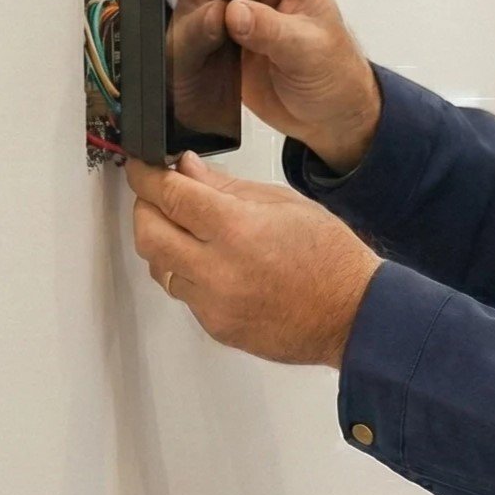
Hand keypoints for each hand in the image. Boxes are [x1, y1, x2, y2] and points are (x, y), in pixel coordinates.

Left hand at [125, 150, 382, 367]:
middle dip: (145, 207)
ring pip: (160, 267)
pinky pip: (184, 294)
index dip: (147, 175)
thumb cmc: (331, 258)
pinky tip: (215, 264)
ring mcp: (213, 303)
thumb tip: (189, 169)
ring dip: (165, 243)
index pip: (169, 194)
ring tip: (190, 231)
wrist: (352, 314)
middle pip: (147, 233)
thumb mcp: (284, 203)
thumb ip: (228, 188)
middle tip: (157, 195)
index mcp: (236, 228)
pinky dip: (190, 273)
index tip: (142, 167)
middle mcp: (217, 268)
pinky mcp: (215, 327)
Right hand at [173, 0, 380, 172]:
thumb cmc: (336, 74)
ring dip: (188, 0)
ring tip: (189, 20)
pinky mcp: (229, 35)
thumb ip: (271, 30)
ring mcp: (244, 9)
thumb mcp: (307, 50)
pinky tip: (187, 39)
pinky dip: (188, 27)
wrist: (331, 115)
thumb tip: (234, 11)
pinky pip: (198, 21)